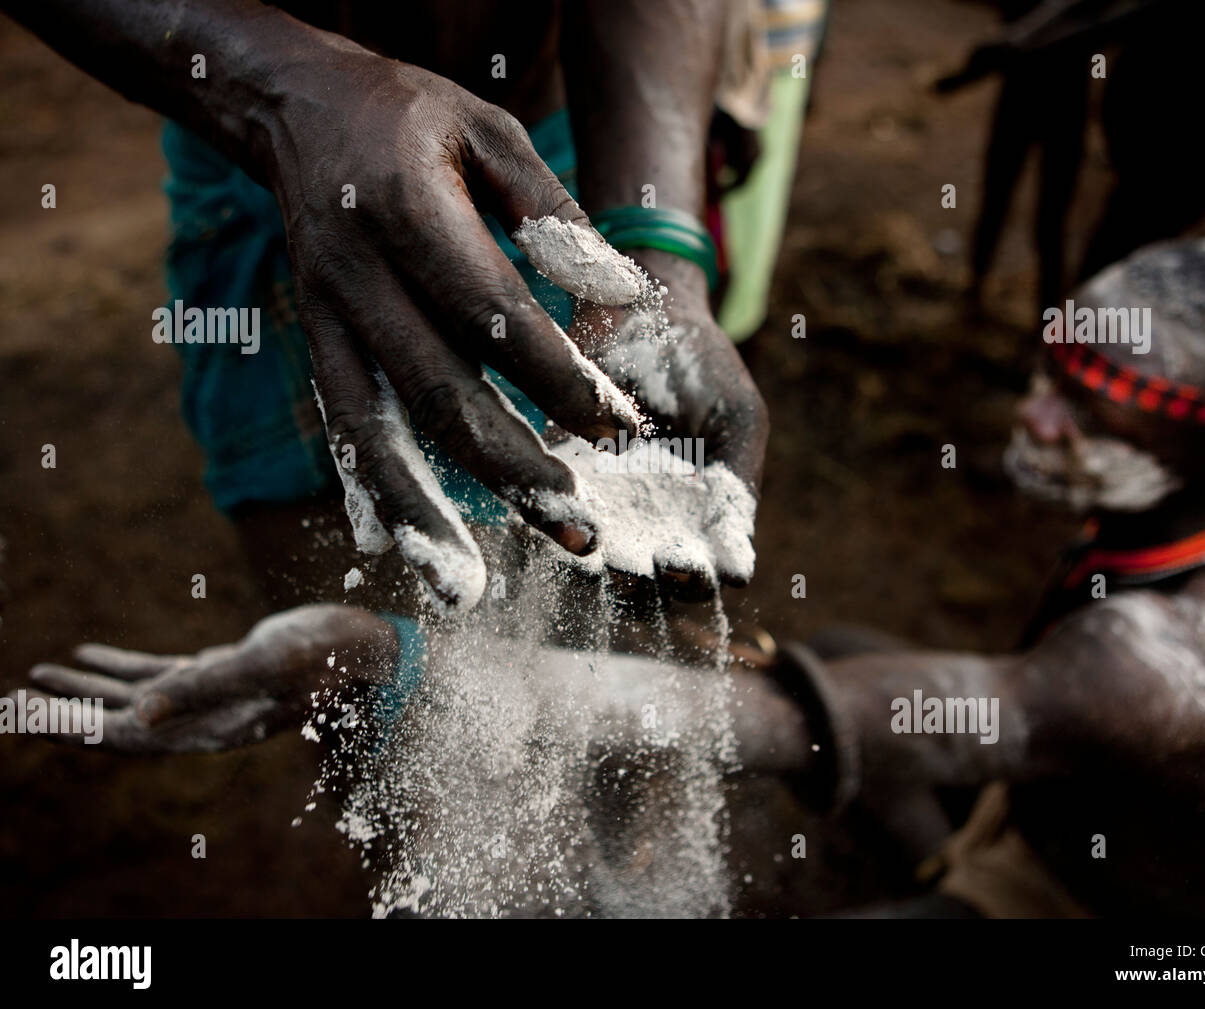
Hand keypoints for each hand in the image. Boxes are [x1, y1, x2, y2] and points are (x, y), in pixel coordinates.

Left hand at [17, 605, 397, 752]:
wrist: (365, 643)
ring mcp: (210, 698)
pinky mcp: (218, 672)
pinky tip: (87, 654)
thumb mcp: (263, 663)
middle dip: (62, 714)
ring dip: (83, 691)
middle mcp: (204, 722)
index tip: (19, 717)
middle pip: (117, 724)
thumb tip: (137, 715)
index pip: (124, 737)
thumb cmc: (323, 652)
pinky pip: (155, 674)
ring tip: (32, 678)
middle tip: (5, 704)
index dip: (69, 728)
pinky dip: (119, 667)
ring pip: (131, 698)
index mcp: (210, 729)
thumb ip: (202, 688)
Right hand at [260, 48, 646, 611]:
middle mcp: (356, 277)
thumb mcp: (492, 131)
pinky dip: (374, 496)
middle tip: (577, 533)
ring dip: (428, 517)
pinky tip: (405, 555)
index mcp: (407, 212)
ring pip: (376, 435)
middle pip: (439, 394)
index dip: (557, 379)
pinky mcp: (317, 347)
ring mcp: (326, 319)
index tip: (618, 429)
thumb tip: (623, 303)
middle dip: (512, 473)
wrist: (298, 112)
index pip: (493, 315)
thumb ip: (556, 215)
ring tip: (470, 589)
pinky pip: (344, 434)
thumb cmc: (414, 118)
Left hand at [570, 249, 768, 594]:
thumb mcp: (739, 423)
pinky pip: (549, 506)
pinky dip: (552, 519)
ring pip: (594, 552)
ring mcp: (599, 499)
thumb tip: (737, 575)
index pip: (696, 576)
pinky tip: (555, 525)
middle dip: (642, 584)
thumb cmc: (704, 365)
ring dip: (596, 563)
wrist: (643, 305)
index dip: (692, 583)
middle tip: (639, 570)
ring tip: (600, 560)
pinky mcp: (556, 468)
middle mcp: (646, 520)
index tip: (686, 568)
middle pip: (642, 579)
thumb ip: (737, 492)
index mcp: (696, 520)